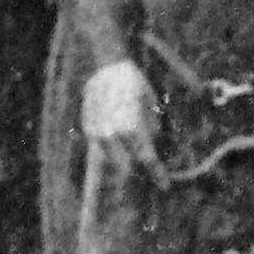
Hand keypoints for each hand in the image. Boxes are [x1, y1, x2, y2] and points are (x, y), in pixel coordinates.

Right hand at [81, 60, 162, 184]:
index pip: (147, 159)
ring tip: (133, 158)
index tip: (165, 185)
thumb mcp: (152, 104)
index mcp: (132, 129)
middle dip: (138, 172)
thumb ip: (152, 127)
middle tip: (148, 169)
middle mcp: (112, 136)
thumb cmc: (134, 84)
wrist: (106, 69)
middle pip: (126, 167)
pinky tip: (118, 145)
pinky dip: (111, 151)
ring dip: (122, 162)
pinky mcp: (88, 130)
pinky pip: (100, 149)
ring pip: (110, 161)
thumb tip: (153, 143)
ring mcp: (97, 134)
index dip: (157, 174)